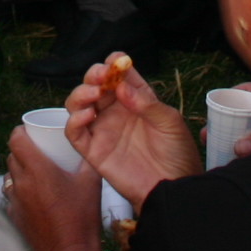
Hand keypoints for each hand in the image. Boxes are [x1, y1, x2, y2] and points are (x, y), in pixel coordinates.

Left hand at [4, 128, 103, 250]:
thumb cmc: (81, 218)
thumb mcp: (91, 183)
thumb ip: (87, 160)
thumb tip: (87, 145)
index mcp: (37, 170)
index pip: (15, 140)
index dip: (20, 131)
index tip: (30, 132)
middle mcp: (21, 183)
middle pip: (12, 156)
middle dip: (22, 150)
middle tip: (38, 151)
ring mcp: (15, 201)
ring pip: (9, 176)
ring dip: (19, 171)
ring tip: (34, 173)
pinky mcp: (14, 217)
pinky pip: (11, 196)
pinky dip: (19, 191)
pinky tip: (33, 196)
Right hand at [65, 53, 201, 212]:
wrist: (174, 186)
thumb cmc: (177, 153)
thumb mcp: (169, 121)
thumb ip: (146, 103)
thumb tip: (121, 87)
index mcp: (135, 98)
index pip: (117, 73)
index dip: (113, 64)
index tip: (115, 63)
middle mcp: (115, 110)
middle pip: (93, 84)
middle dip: (93, 75)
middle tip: (101, 77)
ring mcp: (102, 129)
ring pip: (77, 104)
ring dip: (80, 94)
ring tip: (94, 95)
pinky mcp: (93, 150)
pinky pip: (74, 133)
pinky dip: (74, 121)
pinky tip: (88, 116)